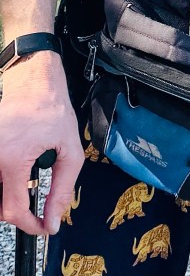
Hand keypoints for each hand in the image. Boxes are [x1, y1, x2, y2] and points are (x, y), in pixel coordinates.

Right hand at [0, 55, 84, 234]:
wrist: (33, 77)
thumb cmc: (51, 106)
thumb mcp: (69, 147)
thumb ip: (62, 188)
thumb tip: (53, 219)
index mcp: (12, 158)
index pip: (12, 210)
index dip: (28, 225)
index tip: (40, 226)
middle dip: (15, 211)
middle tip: (33, 209)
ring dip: (7, 194)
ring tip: (23, 186)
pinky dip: (3, 179)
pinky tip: (15, 171)